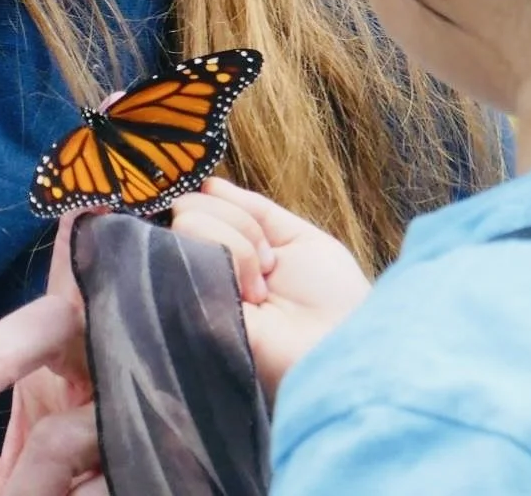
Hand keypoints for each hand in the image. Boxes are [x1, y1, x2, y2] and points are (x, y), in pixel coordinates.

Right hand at [168, 177, 371, 395]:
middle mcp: (206, 264)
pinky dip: (232, 261)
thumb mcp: (300, 238)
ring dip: (240, 249)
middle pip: (191, 206)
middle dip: (240, 226)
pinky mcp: (188, 306)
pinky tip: (251, 298)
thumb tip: (208, 183)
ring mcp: (194, 284)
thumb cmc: (333, 299)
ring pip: (188, 223)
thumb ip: (255, 210)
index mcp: (232, 248)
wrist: (341, 347)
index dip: (222, 203)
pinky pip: (189, 255)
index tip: (257, 230)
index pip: (202, 201)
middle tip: (269, 268)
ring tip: (261, 291)